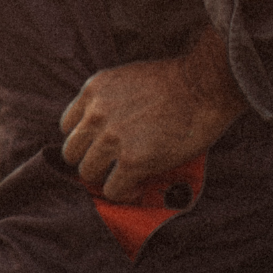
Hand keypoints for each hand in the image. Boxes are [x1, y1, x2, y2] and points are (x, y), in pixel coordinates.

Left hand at [59, 24, 247, 201]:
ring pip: (88, 173)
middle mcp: (96, 113)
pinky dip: (124, 193)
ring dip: (105, 178)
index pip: (68, 125)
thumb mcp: (128, 79)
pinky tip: (137, 187)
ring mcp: (112, 138)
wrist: (204, 86)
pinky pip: (113, 189)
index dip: (85, 139)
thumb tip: (107, 128)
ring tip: (125, 178)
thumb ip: (110, 101)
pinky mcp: (132, 160)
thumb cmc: (177, 82)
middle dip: (91, 160)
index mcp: (94, 89)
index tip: (99, 146)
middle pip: (72, 151)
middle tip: (111, 166)